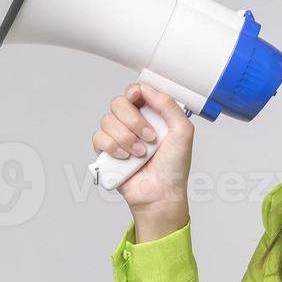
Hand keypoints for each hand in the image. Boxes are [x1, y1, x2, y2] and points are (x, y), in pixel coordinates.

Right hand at [91, 83, 193, 236]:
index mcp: (151, 114)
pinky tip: (126, 157)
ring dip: (126, 137)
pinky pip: (98, 138)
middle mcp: (133, 123)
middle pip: (118, 103)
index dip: (134, 92)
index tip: (138, 98)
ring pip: (107, 120)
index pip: (135, 92)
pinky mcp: (106, 151)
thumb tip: (147, 88)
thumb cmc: (174, 167)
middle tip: (149, 137)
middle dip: (133, 120)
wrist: (161, 194)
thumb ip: (168, 105)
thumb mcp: (183, 131)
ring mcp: (118, 137)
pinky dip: (113, 147)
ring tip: (140, 153)